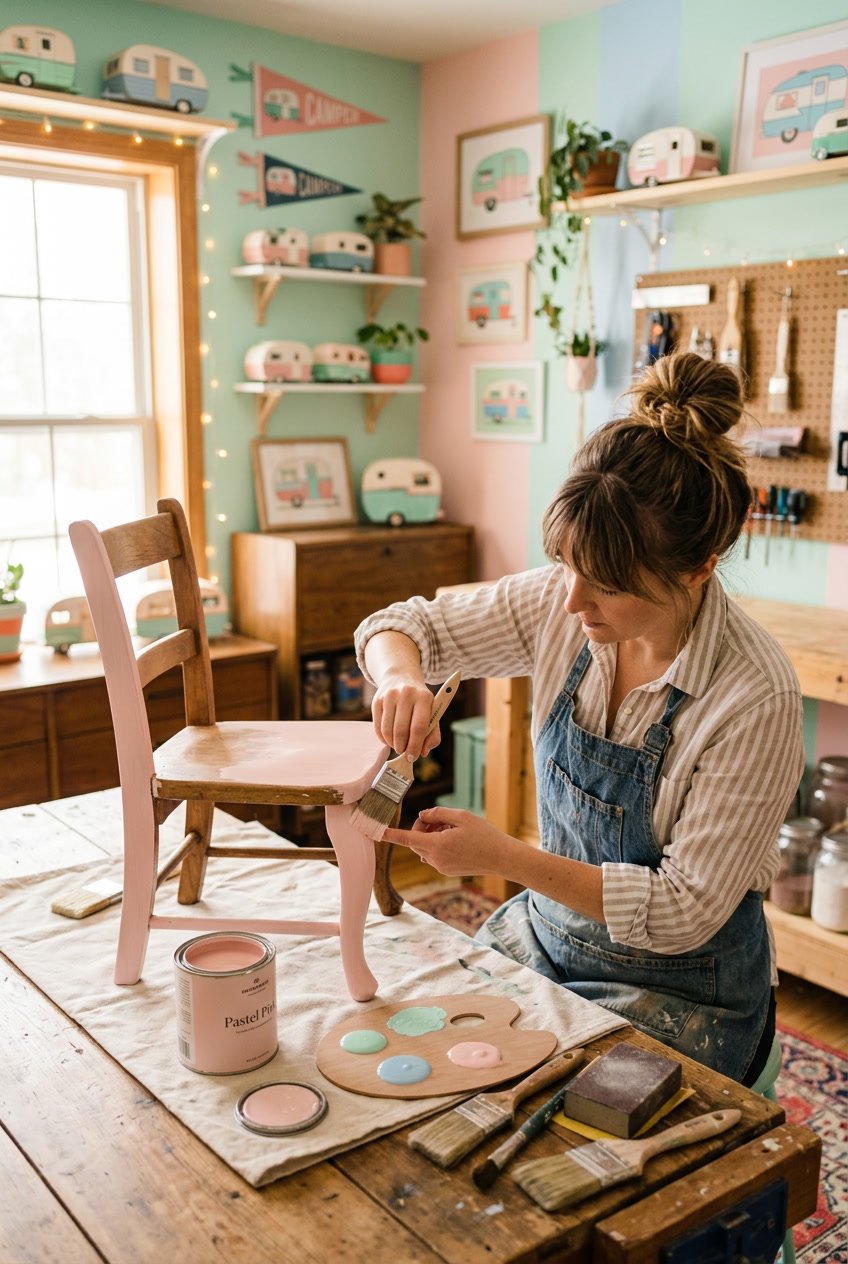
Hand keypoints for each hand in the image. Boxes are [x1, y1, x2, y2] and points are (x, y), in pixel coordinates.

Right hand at [373, 676, 442, 759]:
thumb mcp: (431, 712)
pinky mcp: (377, 700)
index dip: (415, 746)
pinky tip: (389, 739)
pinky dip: (383, 738)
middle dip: (402, 747)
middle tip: (404, 752)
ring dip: (392, 744)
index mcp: (424, 697)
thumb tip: (422, 752)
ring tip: (397, 745)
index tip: (413, 757)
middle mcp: (406, 694)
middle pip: (401, 730)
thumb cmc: (419, 701)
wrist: (401, 677)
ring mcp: (389, 696)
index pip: (419, 727)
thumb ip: (432, 734)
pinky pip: (378, 727)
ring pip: (388, 730)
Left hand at [382, 806, 512, 877]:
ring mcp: (441, 867)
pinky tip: (456, 839)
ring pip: (424, 848)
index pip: (407, 838)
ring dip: (430, 836)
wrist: (501, 858)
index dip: (390, 835)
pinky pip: (433, 855)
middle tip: (437, 819)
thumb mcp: (462, 816)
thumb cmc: (484, 834)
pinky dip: (438, 845)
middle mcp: (436, 859)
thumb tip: (422, 815)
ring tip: (451, 829)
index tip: (376, 833)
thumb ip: (438, 813)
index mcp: (438, 845)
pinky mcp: (447, 871)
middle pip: (415, 841)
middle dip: (421, 828)